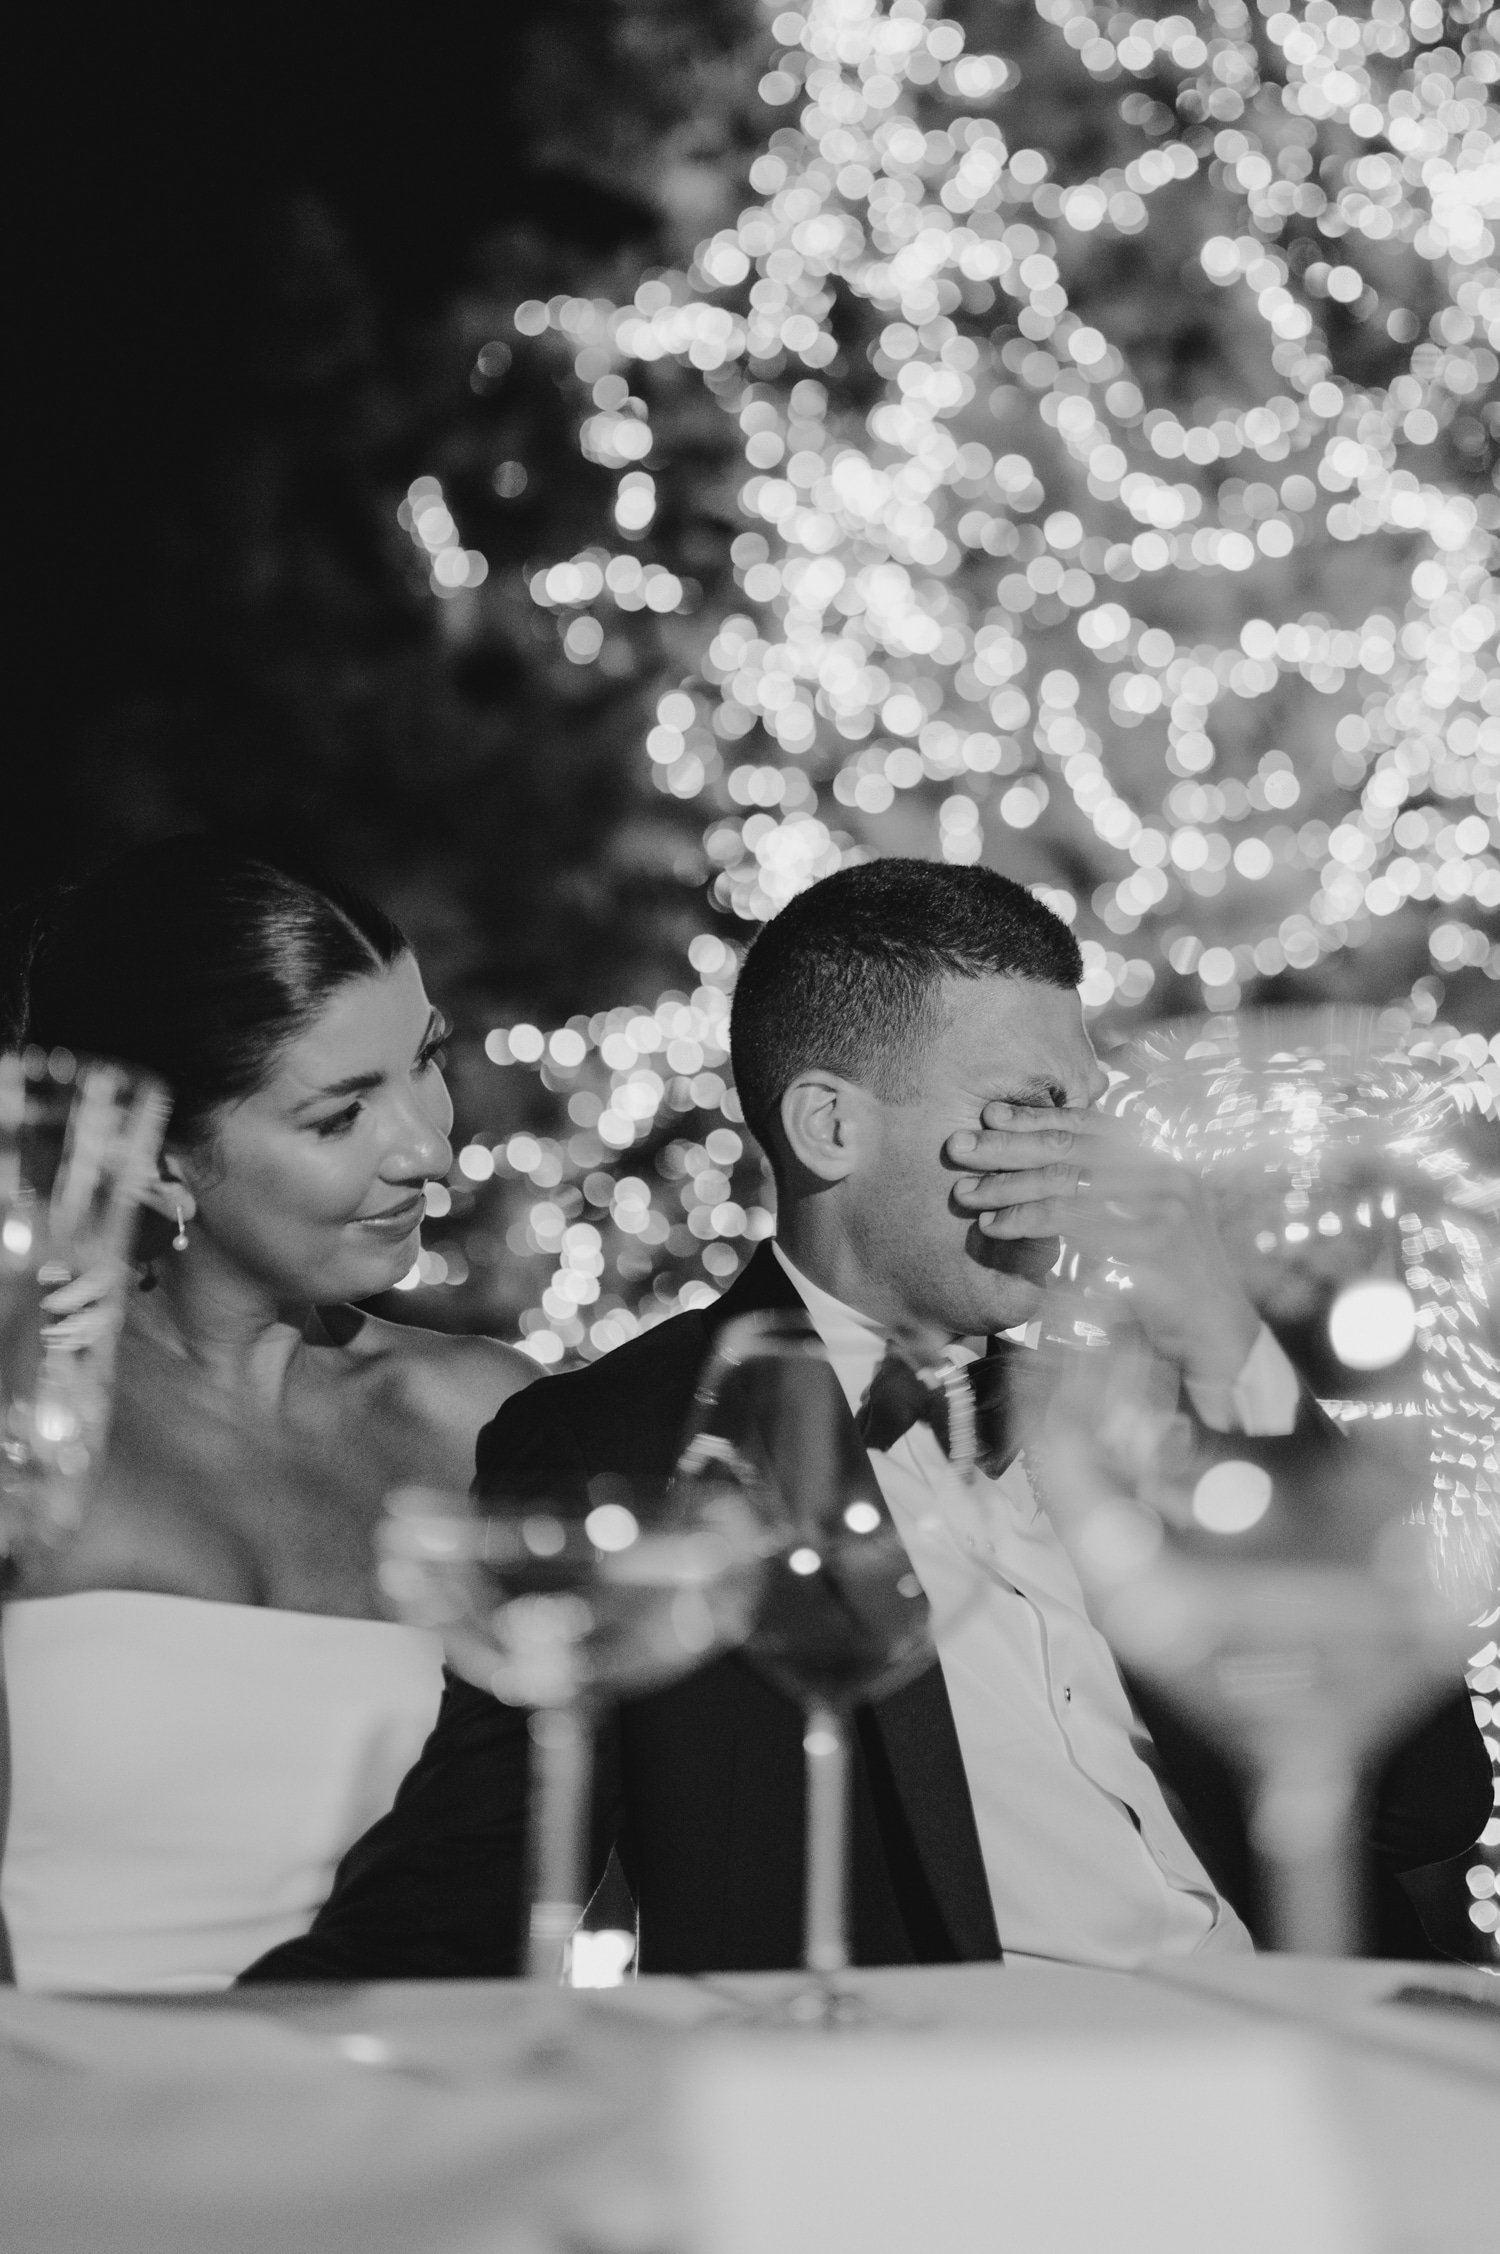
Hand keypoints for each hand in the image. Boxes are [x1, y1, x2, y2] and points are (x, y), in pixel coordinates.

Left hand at [945, 1104, 1259, 1390]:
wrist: (1217, 1336)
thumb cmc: (1168, 1283)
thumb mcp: (1137, 1224)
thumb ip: (1103, 1194)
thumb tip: (1038, 1164)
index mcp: (1163, 1161)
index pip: (1092, 1125)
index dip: (1038, 1118)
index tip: (989, 1115)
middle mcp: (1168, 1173)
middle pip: (1073, 1148)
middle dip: (1009, 1146)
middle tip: (957, 1148)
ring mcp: (1166, 1206)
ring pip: (1068, 1182)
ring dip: (1008, 1185)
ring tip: (965, 1194)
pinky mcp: (1155, 1244)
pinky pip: (1076, 1224)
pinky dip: (1028, 1222)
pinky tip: (994, 1227)